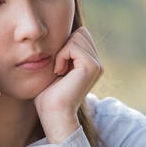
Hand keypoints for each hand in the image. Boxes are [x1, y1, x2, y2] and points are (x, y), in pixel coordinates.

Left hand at [33, 27, 103, 142]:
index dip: (65, 45)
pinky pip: (73, 46)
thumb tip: (56, 33)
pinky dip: (61, 56)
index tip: (57, 65)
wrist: (53, 113)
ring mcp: (97, 65)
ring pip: (78, 36)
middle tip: (57, 66)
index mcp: (90, 63)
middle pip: (81, 33)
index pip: (80, 35)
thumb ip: (62, 53)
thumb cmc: (49, 95)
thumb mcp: (56, 68)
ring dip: (62, 51)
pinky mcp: (92, 67)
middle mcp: (97, 63)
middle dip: (64, 45)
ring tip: (58, 70)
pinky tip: (59, 71)